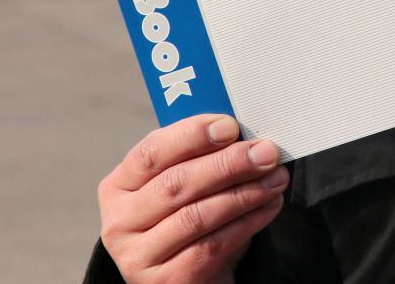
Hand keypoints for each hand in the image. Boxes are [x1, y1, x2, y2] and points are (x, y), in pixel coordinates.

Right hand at [98, 114, 288, 283]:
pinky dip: (247, 223)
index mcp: (118, 186)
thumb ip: (200, 157)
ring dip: (244, 193)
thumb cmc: (186, 218)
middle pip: (176, 184)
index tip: (230, 126)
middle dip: (228, 164)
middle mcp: (119, 222)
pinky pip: (212, 246)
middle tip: (265, 152)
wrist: (188, 277)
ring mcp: (137, 256)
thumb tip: (244, 133)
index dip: (192, 136)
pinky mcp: (165, 283)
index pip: (151, 153)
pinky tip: (268, 206)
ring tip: (276, 178)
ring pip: (197, 216)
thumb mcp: (183, 186)